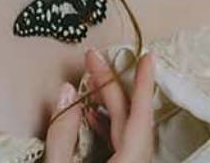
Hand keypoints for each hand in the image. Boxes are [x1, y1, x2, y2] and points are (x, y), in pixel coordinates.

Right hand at [43, 46, 157, 162]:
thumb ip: (62, 131)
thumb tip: (66, 92)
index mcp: (129, 162)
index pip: (140, 116)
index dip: (143, 84)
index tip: (147, 58)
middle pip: (130, 119)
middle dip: (112, 87)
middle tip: (95, 60)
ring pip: (128, 131)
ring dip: (111, 105)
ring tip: (92, 82)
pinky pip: (123, 144)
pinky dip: (108, 126)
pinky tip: (91, 115)